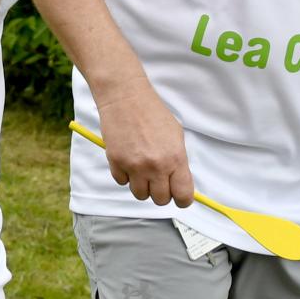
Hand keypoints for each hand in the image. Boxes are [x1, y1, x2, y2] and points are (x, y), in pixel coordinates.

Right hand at [95, 76, 193, 206]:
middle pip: (161, 200)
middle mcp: (156, 166)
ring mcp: (134, 166)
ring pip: (140, 195)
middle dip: (160, 193)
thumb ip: (178, 161)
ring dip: (142, 186)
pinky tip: (127, 159)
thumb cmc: (152, 113)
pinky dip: (125, 175)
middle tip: (158, 180)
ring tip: (141, 169)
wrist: (126, 98)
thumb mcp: (175, 135)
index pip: (183, 195)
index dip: (182, 199)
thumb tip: (179, 182)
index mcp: (175, 158)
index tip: (179, 196)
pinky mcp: (116, 163)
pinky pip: (122, 182)